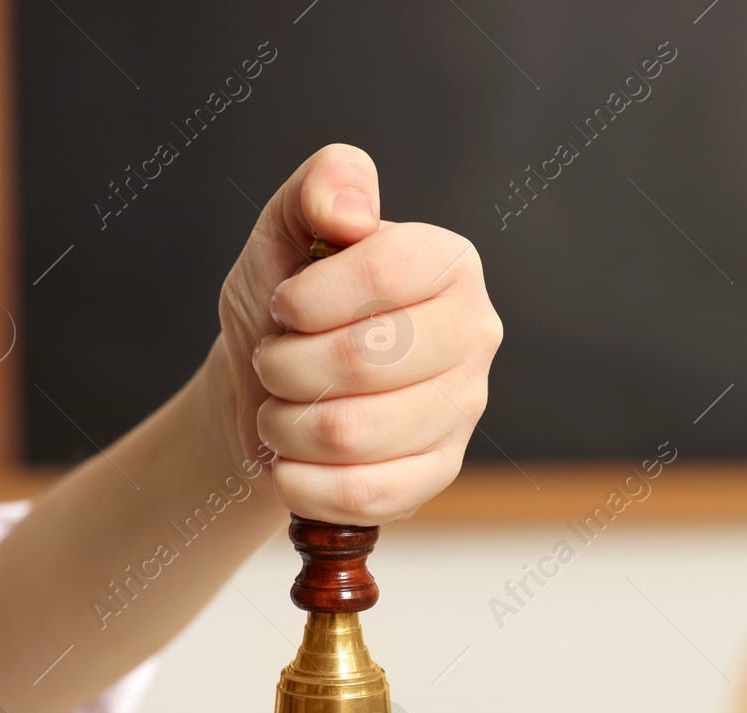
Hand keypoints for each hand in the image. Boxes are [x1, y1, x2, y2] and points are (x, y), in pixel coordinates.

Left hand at [207, 145, 501, 523]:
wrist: (273, 391)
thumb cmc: (287, 305)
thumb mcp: (285, 230)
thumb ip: (321, 186)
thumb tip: (349, 212)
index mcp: (448, 262)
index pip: (386, 270)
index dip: (309, 297)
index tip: (282, 306)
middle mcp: (473, 333)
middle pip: (368, 358)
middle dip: (287, 367)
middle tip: (273, 364)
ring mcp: (464, 409)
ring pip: (355, 432)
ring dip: (285, 426)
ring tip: (281, 409)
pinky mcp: (439, 472)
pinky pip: (364, 492)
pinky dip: (302, 482)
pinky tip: (292, 462)